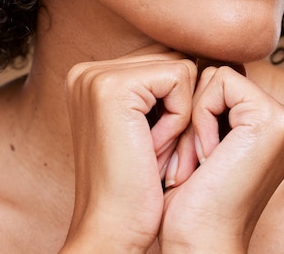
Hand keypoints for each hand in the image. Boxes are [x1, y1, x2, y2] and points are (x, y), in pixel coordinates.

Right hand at [61, 47, 196, 252]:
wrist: (112, 230)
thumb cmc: (135, 185)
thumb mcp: (142, 124)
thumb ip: (154, 84)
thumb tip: (196, 53)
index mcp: (90, 77)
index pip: (160, 60)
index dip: (173, 102)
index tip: (151, 143)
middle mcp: (87, 70)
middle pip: (170, 58)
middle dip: (178, 103)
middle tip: (153, 147)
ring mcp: (96, 76)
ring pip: (178, 66)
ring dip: (180, 110)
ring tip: (153, 146)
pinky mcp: (113, 87)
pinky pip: (179, 78)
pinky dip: (180, 116)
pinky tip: (155, 146)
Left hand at [160, 65, 283, 252]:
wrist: (200, 239)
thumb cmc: (195, 197)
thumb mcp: (211, 138)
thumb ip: (220, 101)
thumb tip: (205, 60)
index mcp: (281, 126)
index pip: (227, 82)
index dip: (199, 111)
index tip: (197, 157)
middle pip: (221, 76)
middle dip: (195, 113)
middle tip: (195, 160)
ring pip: (217, 76)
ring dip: (195, 118)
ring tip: (200, 160)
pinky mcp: (272, 120)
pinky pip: (219, 82)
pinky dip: (200, 116)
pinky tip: (207, 156)